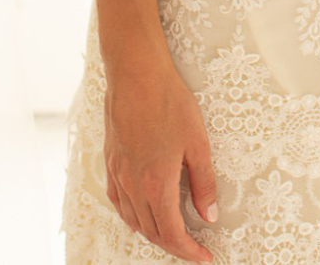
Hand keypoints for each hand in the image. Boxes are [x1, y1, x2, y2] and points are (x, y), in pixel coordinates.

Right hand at [104, 57, 219, 261]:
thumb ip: (204, 182)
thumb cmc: (169, 102)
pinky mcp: (109, 162)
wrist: (136, 73)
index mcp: (156, 185)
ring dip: (153, 232)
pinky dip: (132, 216)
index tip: (204, 257)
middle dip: (174, 245)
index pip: (172, 234)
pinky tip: (141, 211)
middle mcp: (133, 186)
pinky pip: (118, 202)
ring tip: (173, 231)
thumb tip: (210, 214)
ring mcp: (118, 175)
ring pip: (133, 220)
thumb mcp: (198, 142)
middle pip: (152, 232)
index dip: (189, 251)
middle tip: (193, 246)